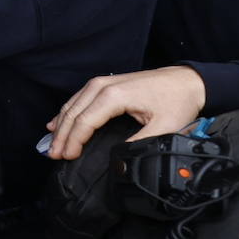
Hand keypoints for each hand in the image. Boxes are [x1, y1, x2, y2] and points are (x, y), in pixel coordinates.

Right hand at [47, 66, 207, 160]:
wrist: (186, 81)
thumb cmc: (176, 100)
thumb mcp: (164, 127)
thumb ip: (139, 142)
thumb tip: (119, 157)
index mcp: (114, 96)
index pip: (84, 122)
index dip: (73, 142)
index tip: (67, 157)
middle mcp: (101, 86)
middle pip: (73, 113)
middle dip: (61, 136)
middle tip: (54, 155)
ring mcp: (100, 82)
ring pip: (71, 106)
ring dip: (60, 126)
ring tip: (53, 145)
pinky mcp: (102, 83)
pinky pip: (76, 99)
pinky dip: (65, 113)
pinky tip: (56, 124)